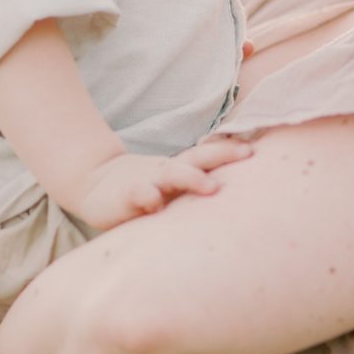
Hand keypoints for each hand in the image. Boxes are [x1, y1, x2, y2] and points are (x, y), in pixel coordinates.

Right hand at [72, 133, 253, 230]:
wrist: (94, 184)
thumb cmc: (144, 189)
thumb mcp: (171, 187)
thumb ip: (196, 188)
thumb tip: (238, 198)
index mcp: (181, 168)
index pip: (210, 155)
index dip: (232, 151)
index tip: (258, 149)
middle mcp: (169, 171)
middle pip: (199, 158)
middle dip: (223, 155)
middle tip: (247, 155)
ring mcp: (148, 181)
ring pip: (173, 174)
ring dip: (192, 178)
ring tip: (211, 187)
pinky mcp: (127, 196)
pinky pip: (139, 194)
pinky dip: (148, 198)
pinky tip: (156, 205)